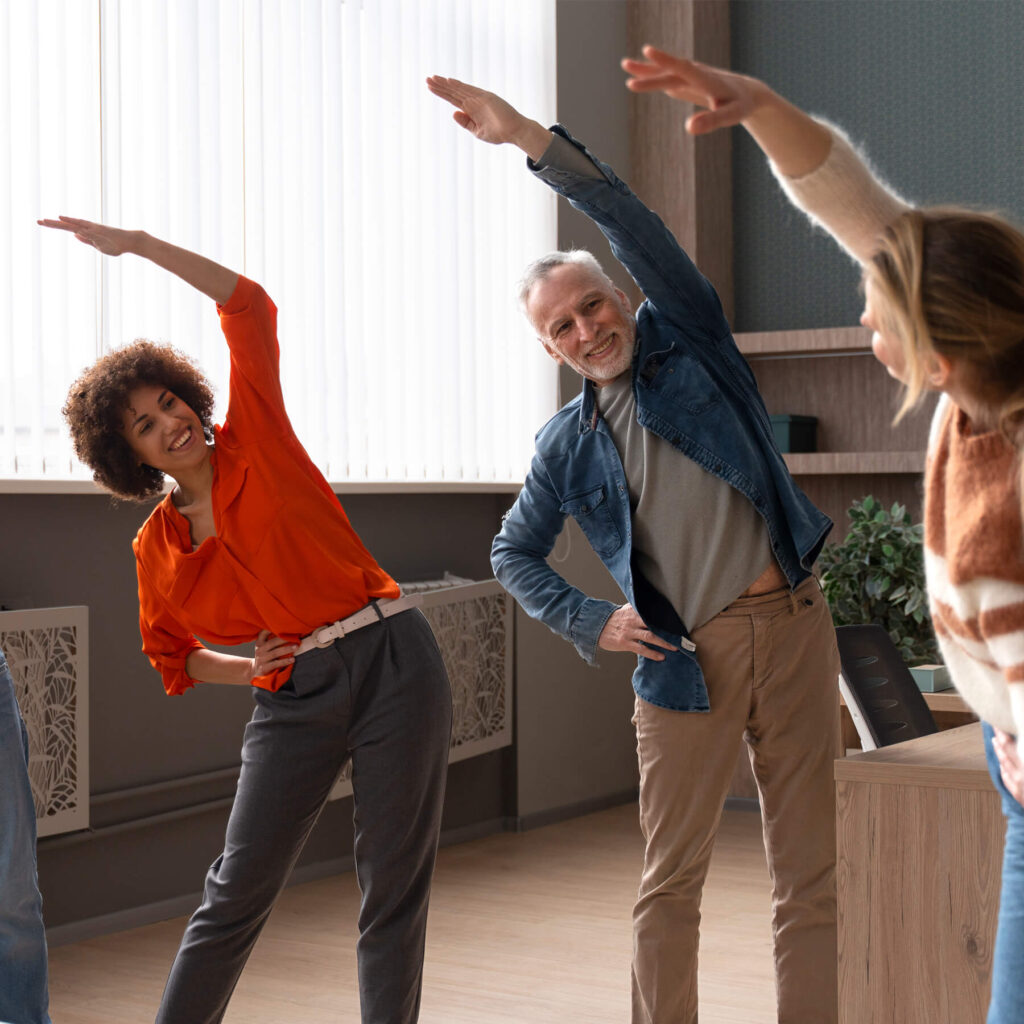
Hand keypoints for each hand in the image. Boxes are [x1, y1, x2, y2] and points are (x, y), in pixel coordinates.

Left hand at [37, 215, 142, 256]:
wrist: (130, 242)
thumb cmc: (116, 244)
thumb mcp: (98, 245)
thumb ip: (86, 240)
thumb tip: (74, 235)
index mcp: (86, 231)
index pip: (67, 228)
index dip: (55, 225)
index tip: (42, 222)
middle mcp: (88, 228)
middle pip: (67, 225)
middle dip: (53, 224)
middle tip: (38, 221)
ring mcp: (94, 230)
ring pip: (74, 225)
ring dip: (62, 223)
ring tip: (48, 220)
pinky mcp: (100, 233)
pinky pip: (87, 231)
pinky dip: (77, 227)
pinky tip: (69, 225)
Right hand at [251, 629, 296, 678]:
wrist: (255, 671)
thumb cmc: (264, 656)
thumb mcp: (264, 647)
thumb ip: (271, 639)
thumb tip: (289, 631)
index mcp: (259, 642)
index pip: (264, 633)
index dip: (271, 628)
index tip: (283, 625)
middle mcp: (259, 649)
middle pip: (273, 642)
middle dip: (284, 639)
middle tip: (296, 637)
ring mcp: (261, 659)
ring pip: (275, 652)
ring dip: (287, 649)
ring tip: (296, 647)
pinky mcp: (264, 668)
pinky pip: (276, 663)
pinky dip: (285, 661)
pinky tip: (292, 659)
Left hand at [426, 75, 550, 158]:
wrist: (514, 132)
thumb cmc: (499, 133)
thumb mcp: (478, 131)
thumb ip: (466, 123)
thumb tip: (454, 113)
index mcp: (471, 109)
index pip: (453, 99)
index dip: (442, 93)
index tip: (430, 87)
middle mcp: (474, 101)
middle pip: (453, 92)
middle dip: (440, 86)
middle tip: (427, 79)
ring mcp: (479, 98)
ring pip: (459, 89)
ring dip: (445, 84)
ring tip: (432, 78)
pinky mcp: (485, 97)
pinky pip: (470, 91)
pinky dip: (459, 86)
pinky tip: (448, 81)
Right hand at [598, 604, 678, 661]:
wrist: (595, 626)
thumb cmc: (613, 619)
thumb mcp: (625, 610)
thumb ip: (638, 608)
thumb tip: (654, 604)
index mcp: (634, 610)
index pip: (653, 613)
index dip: (666, 617)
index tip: (679, 621)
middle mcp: (633, 620)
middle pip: (654, 624)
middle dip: (669, 630)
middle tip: (682, 636)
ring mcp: (629, 632)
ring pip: (650, 637)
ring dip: (664, 642)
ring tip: (675, 647)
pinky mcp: (624, 643)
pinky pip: (641, 649)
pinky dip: (652, 653)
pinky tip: (661, 657)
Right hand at [621, 45, 766, 135]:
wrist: (746, 93)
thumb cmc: (739, 105)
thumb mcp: (730, 115)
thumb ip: (711, 120)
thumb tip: (689, 127)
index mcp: (706, 79)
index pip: (684, 68)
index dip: (666, 61)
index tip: (648, 51)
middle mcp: (696, 74)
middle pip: (669, 72)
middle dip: (649, 70)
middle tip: (626, 66)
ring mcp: (689, 77)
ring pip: (665, 72)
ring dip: (646, 69)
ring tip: (625, 65)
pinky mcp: (686, 82)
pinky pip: (667, 77)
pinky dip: (652, 76)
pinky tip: (638, 76)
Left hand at [993, 728, 1023, 806]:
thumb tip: (1023, 747)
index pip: (1011, 745)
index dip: (1003, 733)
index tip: (998, 724)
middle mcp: (1022, 774)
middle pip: (1006, 753)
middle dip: (999, 739)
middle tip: (994, 727)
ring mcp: (1019, 786)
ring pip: (1005, 765)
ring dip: (999, 752)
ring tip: (995, 741)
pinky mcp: (1019, 796)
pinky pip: (1007, 780)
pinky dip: (1003, 770)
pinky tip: (1002, 766)